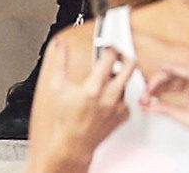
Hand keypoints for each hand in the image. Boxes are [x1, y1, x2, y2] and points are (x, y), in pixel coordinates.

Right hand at [42, 36, 134, 167]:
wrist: (74, 145)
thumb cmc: (66, 119)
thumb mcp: (58, 87)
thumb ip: (60, 62)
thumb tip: (59, 45)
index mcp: (93, 89)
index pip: (110, 57)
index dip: (110, 46)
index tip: (107, 43)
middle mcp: (108, 98)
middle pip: (129, 67)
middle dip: (124, 56)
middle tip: (118, 53)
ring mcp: (118, 108)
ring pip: (127, 82)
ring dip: (119, 76)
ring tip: (107, 78)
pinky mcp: (123, 116)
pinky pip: (127, 98)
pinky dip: (120, 94)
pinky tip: (108, 96)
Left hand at [141, 62, 188, 158]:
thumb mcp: (183, 116)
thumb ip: (166, 109)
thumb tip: (145, 106)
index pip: (169, 84)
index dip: (155, 88)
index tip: (143, 97)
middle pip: (172, 77)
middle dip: (156, 83)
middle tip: (145, 92)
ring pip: (178, 72)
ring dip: (163, 77)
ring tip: (150, 86)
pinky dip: (177, 70)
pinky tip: (165, 69)